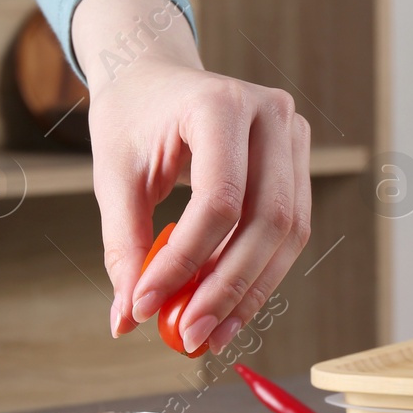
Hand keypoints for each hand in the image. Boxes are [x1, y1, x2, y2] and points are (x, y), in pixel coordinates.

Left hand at [73, 0, 310, 353]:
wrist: (154, 77)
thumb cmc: (132, 120)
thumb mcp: (114, 177)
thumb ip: (124, 246)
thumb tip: (126, 320)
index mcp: (220, 103)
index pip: (219, 199)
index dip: (186, 260)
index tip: (148, 304)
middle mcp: (271, 114)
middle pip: (266, 221)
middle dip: (227, 288)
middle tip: (190, 335)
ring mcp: (293, 136)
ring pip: (288, 233)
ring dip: (250, 291)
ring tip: (210, 333)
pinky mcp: (297, 163)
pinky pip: (289, 231)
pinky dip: (259, 274)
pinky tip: (228, 308)